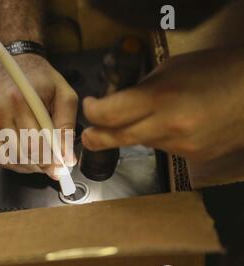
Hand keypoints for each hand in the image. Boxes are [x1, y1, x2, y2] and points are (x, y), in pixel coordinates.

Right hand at [0, 54, 78, 178]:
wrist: (14, 60)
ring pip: (9, 158)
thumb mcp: (64, 96)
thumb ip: (67, 127)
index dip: (50, 161)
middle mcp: (0, 108)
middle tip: (53, 166)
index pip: (36, 144)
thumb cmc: (41, 78)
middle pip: (22, 153)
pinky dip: (14, 161)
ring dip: (28, 166)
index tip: (61, 169)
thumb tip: (67, 158)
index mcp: (21, 99)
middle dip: (41, 164)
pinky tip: (26, 156)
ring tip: (41, 161)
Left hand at [82, 47, 243, 162]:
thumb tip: (118, 101)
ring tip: (146, 116)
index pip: (110, 114)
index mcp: (161, 98)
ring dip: (133, 133)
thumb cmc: (217, 71)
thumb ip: (141, 88)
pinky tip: (171, 124)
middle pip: (118, 139)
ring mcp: (181, 146)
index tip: (90, 106)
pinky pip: (163, 149)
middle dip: (96, 138)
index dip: (92, 112)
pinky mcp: (192, 157)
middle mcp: (169, 127)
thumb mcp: (172, 68)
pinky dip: (157, 138)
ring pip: (141, 144)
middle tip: (87, 136)